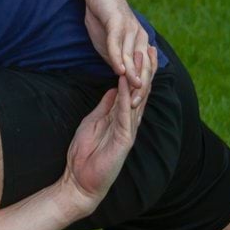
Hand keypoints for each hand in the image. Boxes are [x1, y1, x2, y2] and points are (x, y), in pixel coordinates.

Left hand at [56, 61, 153, 218]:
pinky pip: (125, 116)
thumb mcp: (94, 121)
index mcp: (122, 118)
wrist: (79, 182)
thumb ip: (106, 106)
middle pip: (142, 92)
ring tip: (142, 59)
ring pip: (137, 101)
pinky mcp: (123, 142)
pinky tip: (126, 84)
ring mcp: (128, 132)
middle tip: (150, 47)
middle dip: (146, 69)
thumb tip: (114, 89)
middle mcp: (129, 124)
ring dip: (140, 79)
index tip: (143, 50)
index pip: (135, 91)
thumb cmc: (86, 154)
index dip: (140, 71)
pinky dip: (125, 99)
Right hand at [83, 0, 155, 105]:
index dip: (141, 88)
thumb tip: (119, 76)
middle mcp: (140, 36)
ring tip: (131, 92)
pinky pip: (118, 43)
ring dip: (131, 76)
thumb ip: (116, 57)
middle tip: (135, 105)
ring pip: (132, 57)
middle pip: (142, 66)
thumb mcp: (109, 42)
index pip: (144, 69)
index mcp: (140, 42)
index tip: (136, 106)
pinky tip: (117, 70)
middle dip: (140, 87)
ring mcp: (130, 28)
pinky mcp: (118, 21)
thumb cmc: (103, 15)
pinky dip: (118, 58)